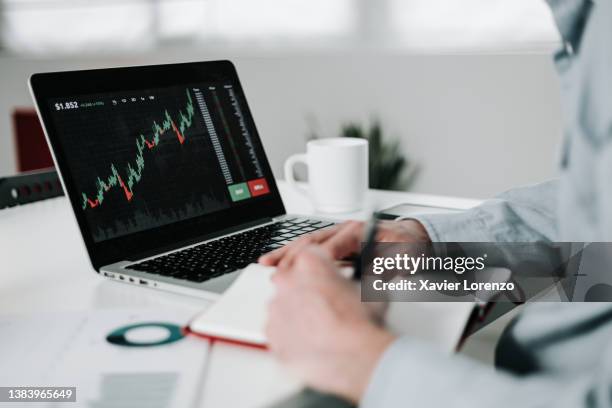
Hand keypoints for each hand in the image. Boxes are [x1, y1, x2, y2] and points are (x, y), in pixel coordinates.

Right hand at [259, 219, 429, 268]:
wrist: (414, 240)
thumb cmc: (407, 248)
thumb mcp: (403, 259)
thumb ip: (385, 268)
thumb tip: (369, 279)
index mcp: (358, 231)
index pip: (332, 246)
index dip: (317, 262)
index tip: (305, 276)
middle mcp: (344, 230)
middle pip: (311, 240)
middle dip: (291, 254)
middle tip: (274, 269)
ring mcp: (338, 236)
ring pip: (306, 243)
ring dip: (287, 253)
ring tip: (266, 263)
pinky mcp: (336, 245)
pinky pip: (311, 249)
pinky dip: (294, 256)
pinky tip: (280, 264)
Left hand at [266, 245, 395, 402]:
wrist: (354, 356)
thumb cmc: (361, 323)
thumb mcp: (367, 289)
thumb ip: (354, 280)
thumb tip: (359, 282)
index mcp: (310, 262)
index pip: (310, 255)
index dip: (322, 268)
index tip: (326, 278)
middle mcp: (287, 281)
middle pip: (292, 280)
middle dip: (306, 290)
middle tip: (324, 305)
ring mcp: (276, 308)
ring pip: (283, 306)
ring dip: (296, 313)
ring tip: (320, 328)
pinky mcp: (271, 333)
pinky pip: (278, 331)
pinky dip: (290, 335)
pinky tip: (310, 342)